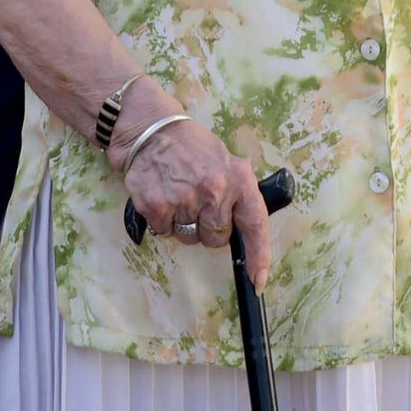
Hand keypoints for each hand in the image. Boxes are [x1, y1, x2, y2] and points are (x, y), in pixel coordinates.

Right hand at [113, 112, 271, 292]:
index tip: (258, 279)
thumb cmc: (191, 147)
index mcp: (238, 178)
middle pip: (217, 238)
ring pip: (190, 238)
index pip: (255, 224)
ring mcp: (186, 200)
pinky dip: (163, 220)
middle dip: (207, 228)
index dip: (259, 255)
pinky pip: (165, 233)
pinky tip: (162, 195)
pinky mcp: (158, 207)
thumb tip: (243, 232)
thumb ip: (236, 193)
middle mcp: (215, 190)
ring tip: (178, 194)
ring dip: (183, 224)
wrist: (151, 130)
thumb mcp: (224, 161)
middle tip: (197, 202)